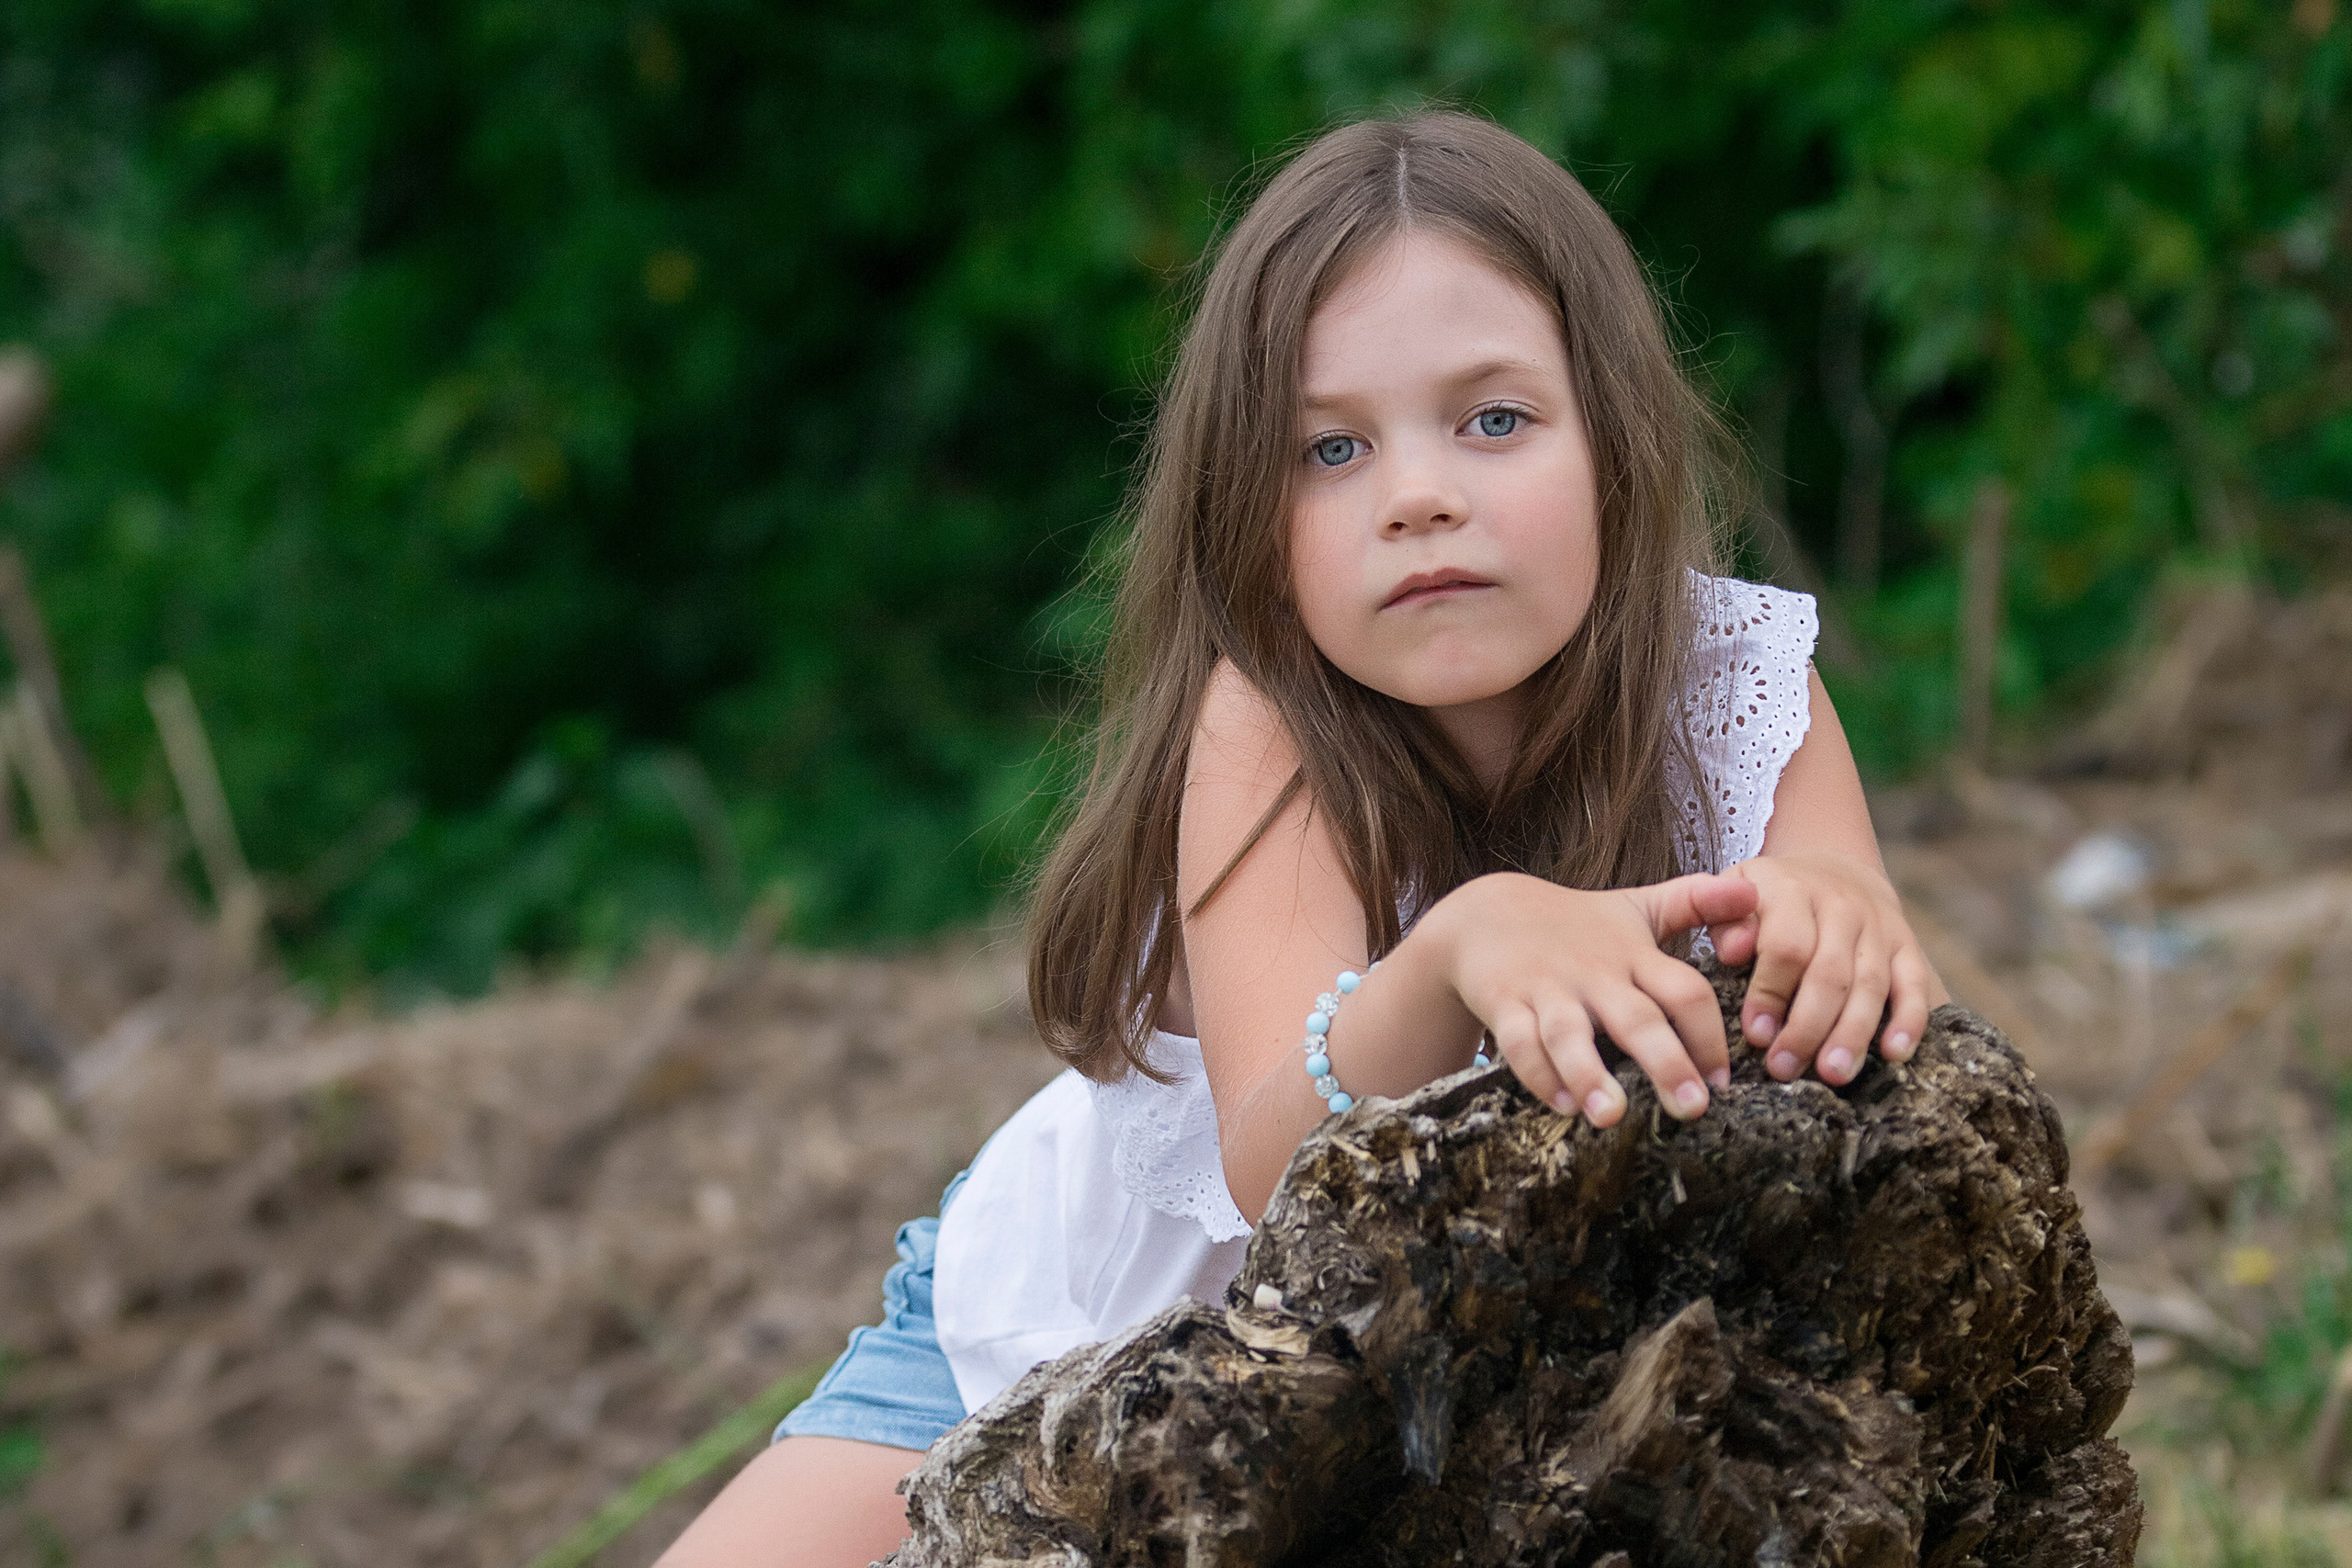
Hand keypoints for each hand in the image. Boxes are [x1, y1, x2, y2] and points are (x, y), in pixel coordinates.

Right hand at [1435, 870, 1759, 1128]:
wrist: (1486, 914)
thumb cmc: (1577, 923)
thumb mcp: (1638, 906)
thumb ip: (1696, 901)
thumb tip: (1756, 892)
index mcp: (1634, 956)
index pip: (1684, 990)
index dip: (1708, 1035)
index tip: (1724, 1081)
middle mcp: (1594, 974)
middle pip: (1636, 1018)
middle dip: (1666, 1063)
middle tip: (1692, 1107)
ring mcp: (1547, 989)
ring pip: (1569, 1035)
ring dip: (1589, 1075)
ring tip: (1611, 1116)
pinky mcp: (1504, 1003)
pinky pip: (1518, 1042)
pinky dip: (1538, 1073)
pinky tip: (1561, 1105)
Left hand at [1705, 852, 1940, 1085]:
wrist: (1829, 865)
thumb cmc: (1767, 896)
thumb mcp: (1734, 896)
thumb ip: (1726, 922)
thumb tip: (1733, 952)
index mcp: (1791, 891)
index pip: (1786, 946)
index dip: (1770, 993)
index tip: (1756, 1035)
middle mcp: (1840, 906)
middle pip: (1829, 973)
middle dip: (1807, 1027)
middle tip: (1784, 1068)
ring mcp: (1878, 926)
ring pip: (1871, 984)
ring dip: (1852, 1034)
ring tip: (1833, 1074)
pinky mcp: (1906, 945)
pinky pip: (1914, 984)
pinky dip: (1909, 1020)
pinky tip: (1894, 1054)